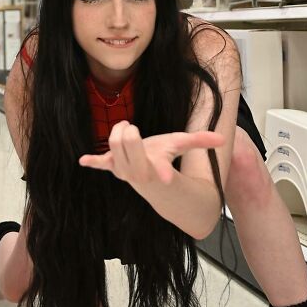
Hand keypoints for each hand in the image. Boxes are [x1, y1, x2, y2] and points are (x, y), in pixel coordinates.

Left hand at [78, 120, 224, 186]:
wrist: (150, 179)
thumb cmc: (164, 156)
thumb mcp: (181, 145)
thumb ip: (200, 140)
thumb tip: (223, 138)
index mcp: (157, 166)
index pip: (161, 170)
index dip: (163, 172)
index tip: (166, 177)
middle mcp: (138, 171)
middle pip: (124, 146)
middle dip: (127, 135)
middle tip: (132, 127)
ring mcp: (122, 170)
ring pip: (112, 146)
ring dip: (117, 133)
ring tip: (127, 129)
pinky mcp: (111, 167)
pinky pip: (100, 164)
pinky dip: (93, 161)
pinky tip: (83, 160)